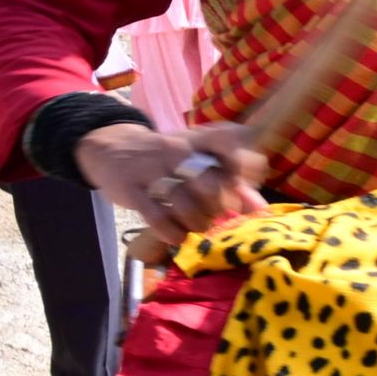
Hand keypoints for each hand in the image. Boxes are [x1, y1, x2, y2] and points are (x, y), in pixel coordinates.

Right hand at [79, 122, 267, 256]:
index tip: (242, 184)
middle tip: (218, 214)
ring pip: (185, 203)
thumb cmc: (170, 159)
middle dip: (220, 206)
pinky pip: (157, 216)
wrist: (114, 149)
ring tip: (198, 226)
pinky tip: (178, 236)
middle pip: (211, 184)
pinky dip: (173, 232)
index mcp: (200, 138)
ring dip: (198, 223)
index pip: (230, 141)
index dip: (244, 166)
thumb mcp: (199, 159)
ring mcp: (152, 169)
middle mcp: (178, 150)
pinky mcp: (131, 189)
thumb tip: (262, 209)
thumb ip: (233, 181)